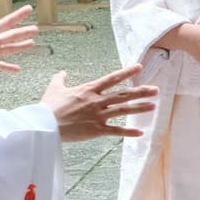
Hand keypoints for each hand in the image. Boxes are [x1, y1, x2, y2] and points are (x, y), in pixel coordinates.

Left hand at [0, 5, 39, 73]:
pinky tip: (18, 69)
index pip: (7, 22)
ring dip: (21, 46)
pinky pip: (2, 66)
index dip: (19, 15)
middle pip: (12, 36)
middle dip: (24, 32)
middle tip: (36, 29)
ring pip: (10, 49)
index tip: (29, 8)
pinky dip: (10, 68)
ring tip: (32, 43)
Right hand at [40, 64, 158, 141]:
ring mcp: (98, 115)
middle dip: (140, 92)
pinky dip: (128, 132)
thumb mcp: (54, 88)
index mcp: (88, 89)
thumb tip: (62, 72)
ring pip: (123, 110)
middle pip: (123, 94)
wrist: (44, 125)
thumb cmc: (48, 106)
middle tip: (155, 90)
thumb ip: (60, 79)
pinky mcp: (96, 130)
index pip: (112, 78)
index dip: (127, 72)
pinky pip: (115, 131)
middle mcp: (97, 101)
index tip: (139, 67)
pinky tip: (140, 132)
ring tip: (154, 106)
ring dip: (139, 108)